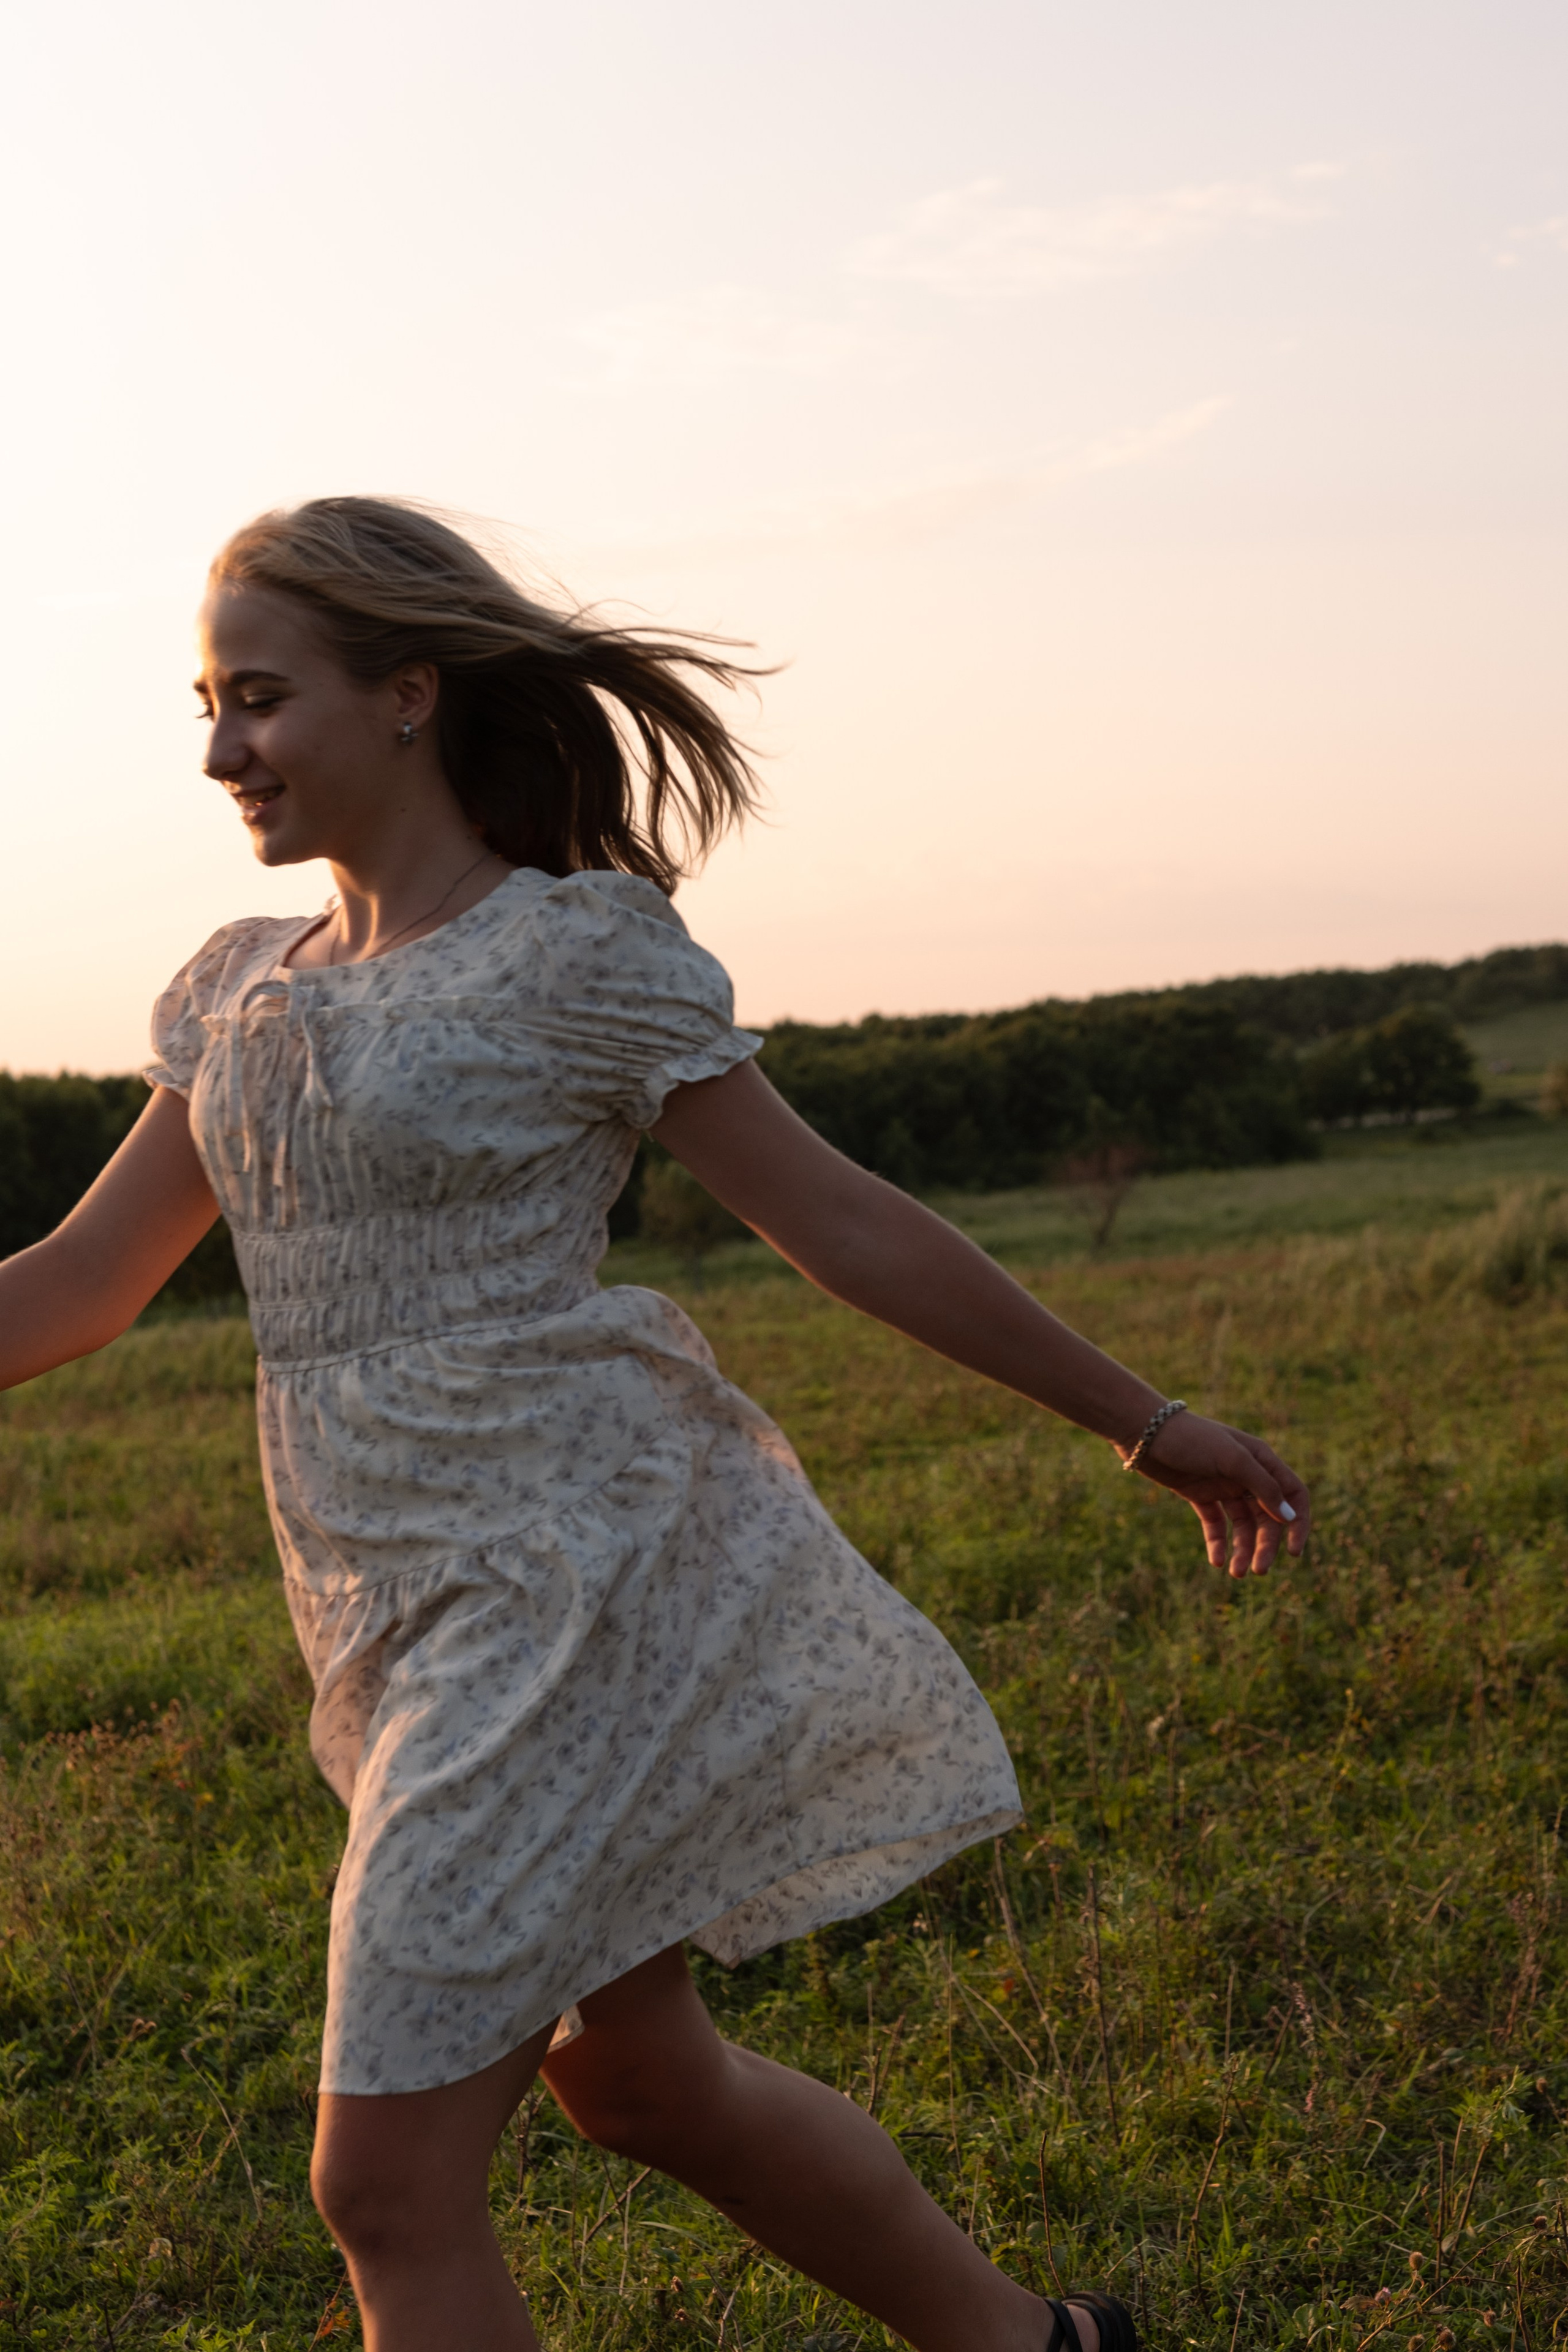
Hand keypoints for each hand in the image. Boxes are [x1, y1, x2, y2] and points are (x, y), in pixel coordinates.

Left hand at [1131, 1409, 1308, 1577]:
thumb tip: (1289, 1517)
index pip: (1292, 1494)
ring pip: (1242, 1525)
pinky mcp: (1199, 1495)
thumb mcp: (1231, 1459)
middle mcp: (1246, 1474)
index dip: (1298, 1523)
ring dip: (1243, 1550)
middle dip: (1265, 1545)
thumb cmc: (1191, 1438)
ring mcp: (1222, 1485)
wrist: (1144, 1431)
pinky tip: (1216, 1561)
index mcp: (1261, 1460)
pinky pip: (1215, 1524)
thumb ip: (1263, 1486)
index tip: (1294, 1552)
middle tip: (1258, 1571)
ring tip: (1235, 1574)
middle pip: (1268, 1517)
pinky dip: (1218, 1543)